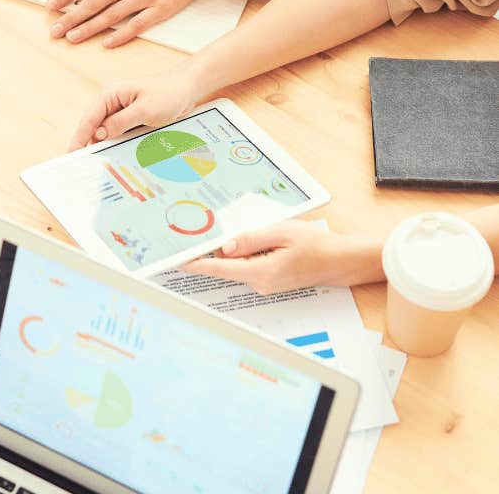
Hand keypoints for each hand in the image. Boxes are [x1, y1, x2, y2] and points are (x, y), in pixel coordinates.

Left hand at [47, 0, 218, 47]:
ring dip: (90, 28)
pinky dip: (122, 35)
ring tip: (72, 38)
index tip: (51, 5)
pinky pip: (137, 25)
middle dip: (71, 17)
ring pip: (111, 16)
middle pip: (94, 2)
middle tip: (54, 30)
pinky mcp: (160, 9)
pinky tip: (107, 43)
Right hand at [69, 68, 200, 149]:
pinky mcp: (128, 118)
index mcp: (111, 94)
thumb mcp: (144, 110)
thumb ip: (120, 122)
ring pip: (103, 131)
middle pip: (92, 125)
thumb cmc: (168, 93)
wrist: (186, 89)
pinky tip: (112, 154)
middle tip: (81, 162)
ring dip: (100, 144)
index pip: (89, 118)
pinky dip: (112, 143)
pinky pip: (115, 132)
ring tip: (94, 162)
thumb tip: (99, 134)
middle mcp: (112, 101)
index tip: (73, 152)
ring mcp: (120, 110)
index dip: (79, 136)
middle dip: (86, 142)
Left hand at [182, 220, 383, 294]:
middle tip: (201, 233)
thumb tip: (225, 246)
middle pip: (227, 265)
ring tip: (243, 232)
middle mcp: (260, 283)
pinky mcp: (270, 280)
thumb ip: (251, 239)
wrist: (339, 261)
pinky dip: (246, 254)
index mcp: (261, 272)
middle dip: (215, 250)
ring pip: (239, 264)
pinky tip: (257, 241)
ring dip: (235, 250)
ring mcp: (265, 284)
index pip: (220, 269)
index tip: (178, 261)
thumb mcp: (282, 233)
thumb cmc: (316, 246)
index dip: (197, 264)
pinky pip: (250, 266)